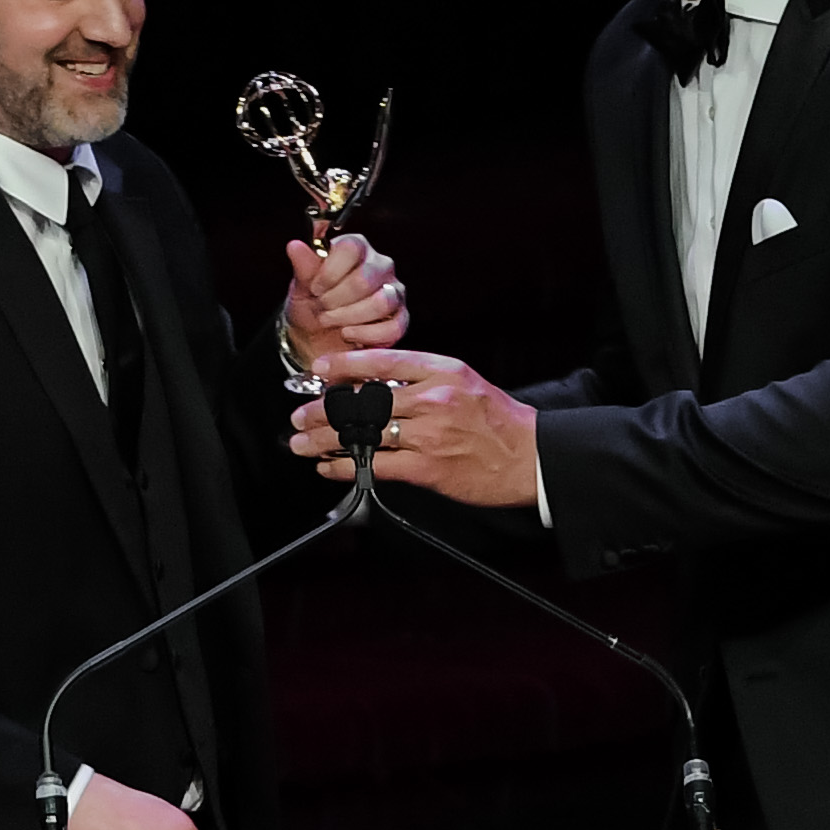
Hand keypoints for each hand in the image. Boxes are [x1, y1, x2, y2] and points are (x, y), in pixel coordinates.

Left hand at [280, 232, 407, 365]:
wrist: (318, 337)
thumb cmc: (312, 305)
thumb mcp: (301, 288)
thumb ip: (303, 267)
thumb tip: (295, 246)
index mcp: (357, 248)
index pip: (350, 248)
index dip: (329, 272)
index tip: (314, 288)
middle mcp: (380, 265)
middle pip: (365, 279)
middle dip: (337, 299)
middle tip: (322, 307)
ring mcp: (394, 291)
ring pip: (382, 302)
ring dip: (349, 317)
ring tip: (332, 320)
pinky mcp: (401, 318)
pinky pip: (393, 327)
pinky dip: (365, 335)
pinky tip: (348, 333)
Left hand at [292, 346, 539, 509]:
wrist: (530, 457)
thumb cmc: (498, 421)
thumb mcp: (464, 382)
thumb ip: (423, 379)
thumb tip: (376, 382)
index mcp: (442, 371)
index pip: (383, 361)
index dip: (345, 365)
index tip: (319, 370)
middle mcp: (433, 399)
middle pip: (364, 400)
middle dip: (322, 410)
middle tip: (299, 416)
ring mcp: (429, 434)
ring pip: (363, 433)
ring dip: (324, 440)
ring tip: (302, 443)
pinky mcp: (427, 468)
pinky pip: (375, 465)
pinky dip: (346, 466)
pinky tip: (329, 467)